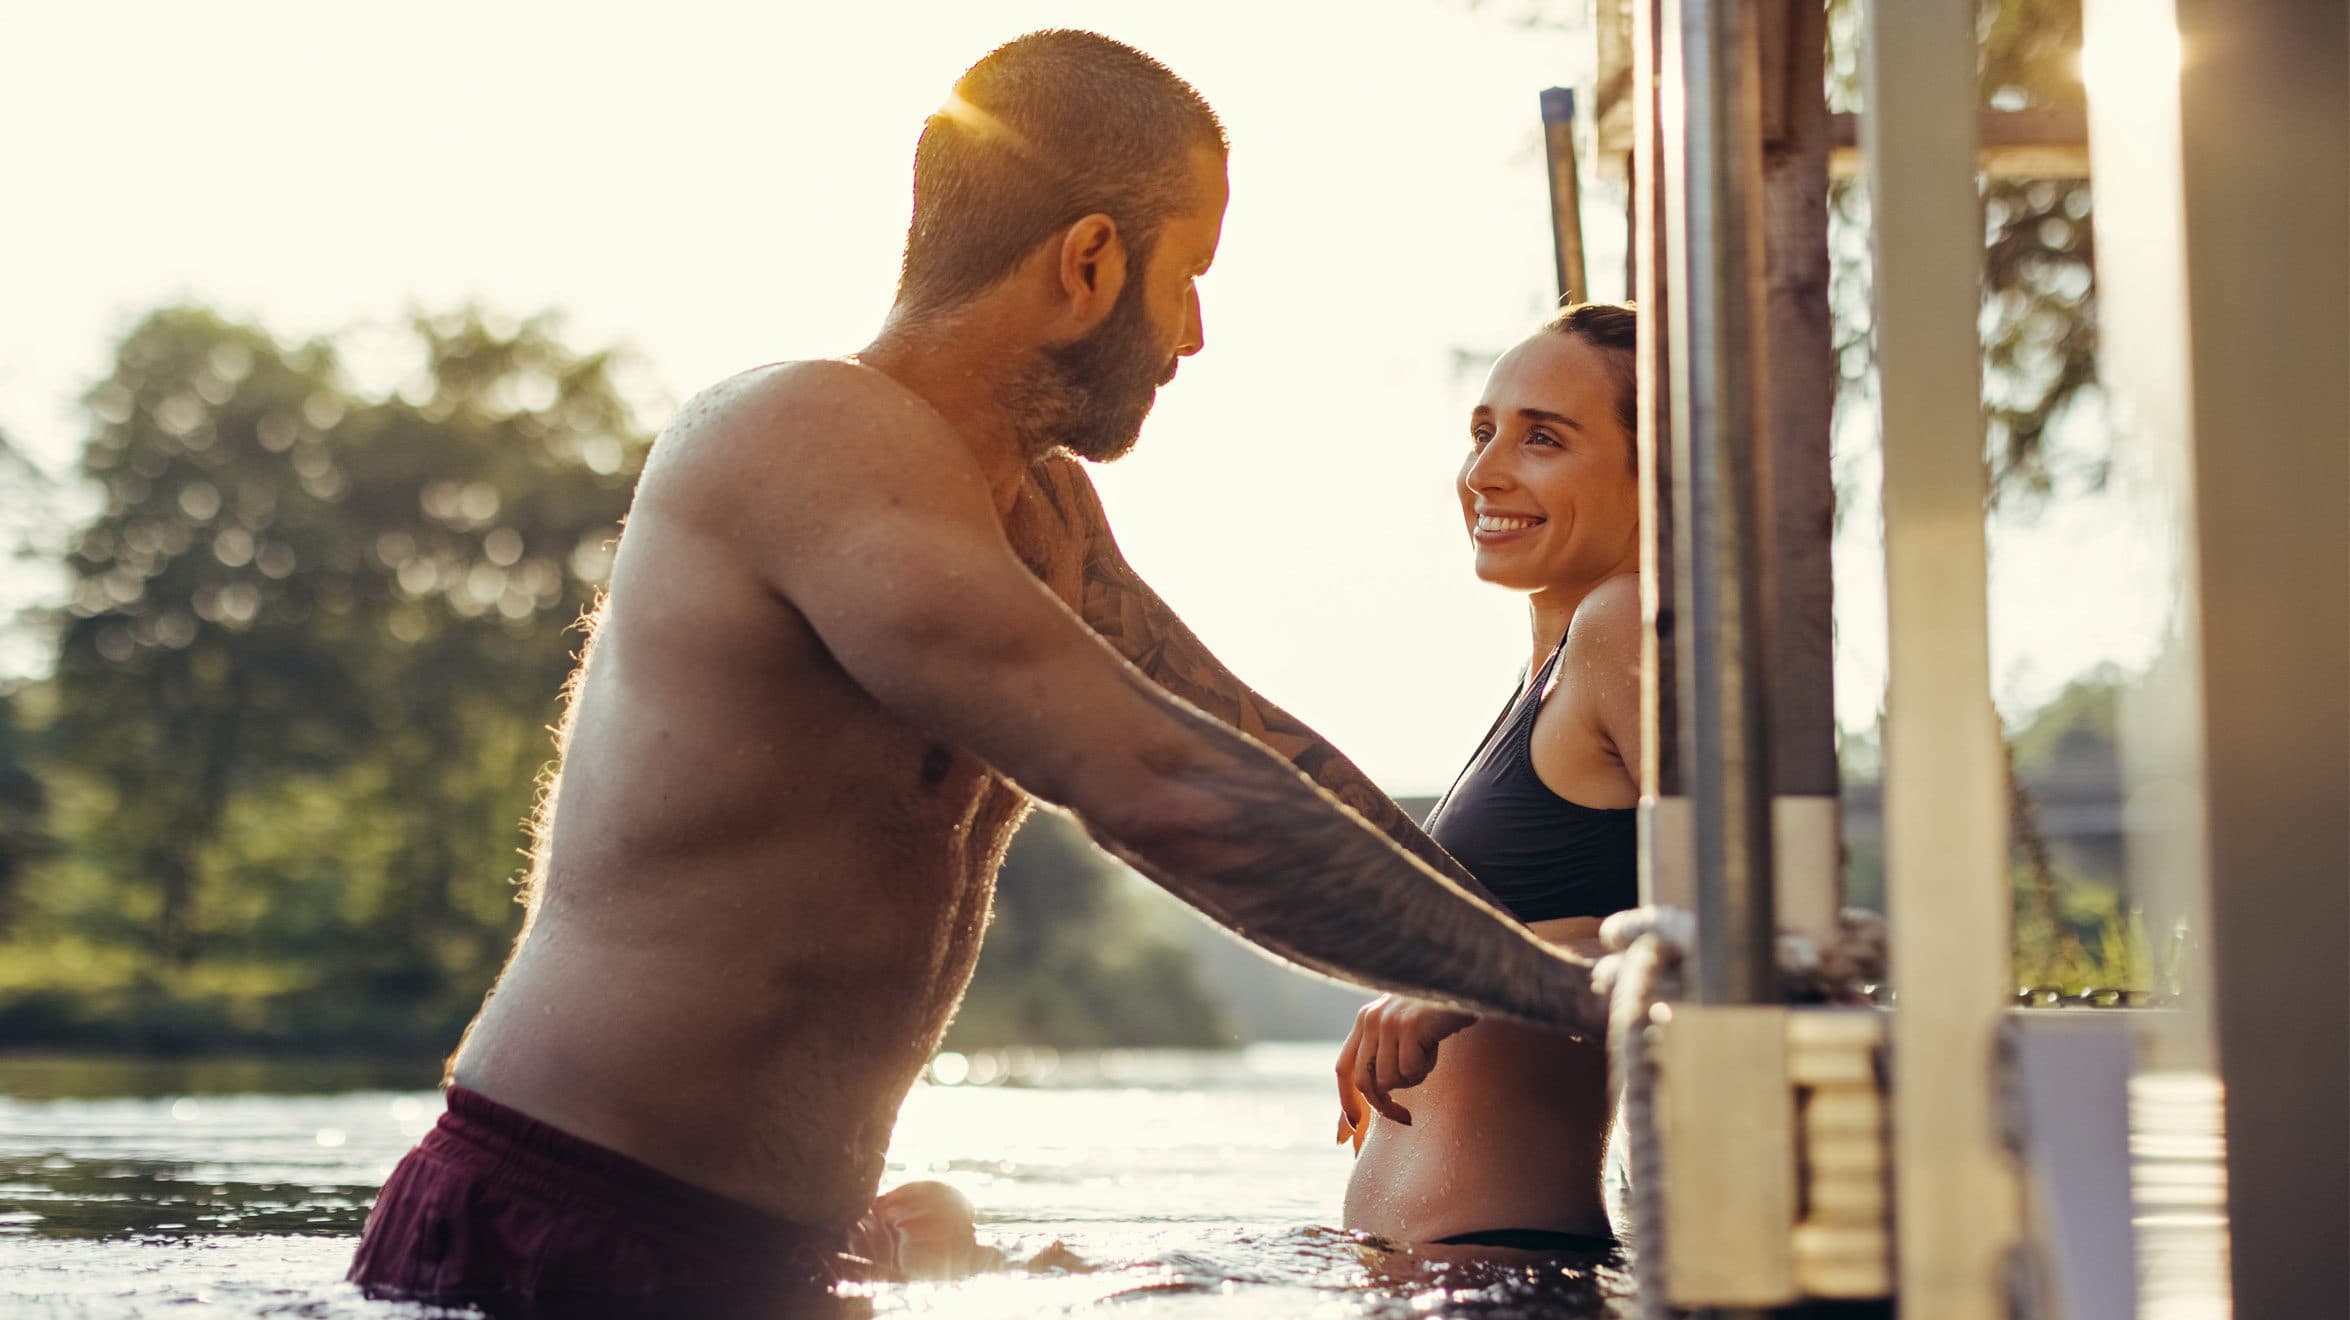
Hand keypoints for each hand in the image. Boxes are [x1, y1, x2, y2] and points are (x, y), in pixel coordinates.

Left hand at [1333, 995, 1477, 1149]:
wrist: (1461, 982)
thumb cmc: (1437, 1011)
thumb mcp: (1403, 1027)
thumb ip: (1385, 1051)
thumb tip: (1376, 1096)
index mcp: (1364, 1020)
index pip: (1344, 1068)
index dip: (1346, 1101)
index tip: (1353, 1128)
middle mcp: (1370, 1020)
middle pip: (1364, 1081)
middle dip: (1384, 1106)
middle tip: (1405, 1118)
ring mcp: (1388, 1022)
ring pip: (1389, 1079)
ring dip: (1412, 1079)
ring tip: (1427, 1057)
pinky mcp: (1409, 1026)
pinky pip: (1410, 1070)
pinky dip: (1426, 1067)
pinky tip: (1435, 1047)